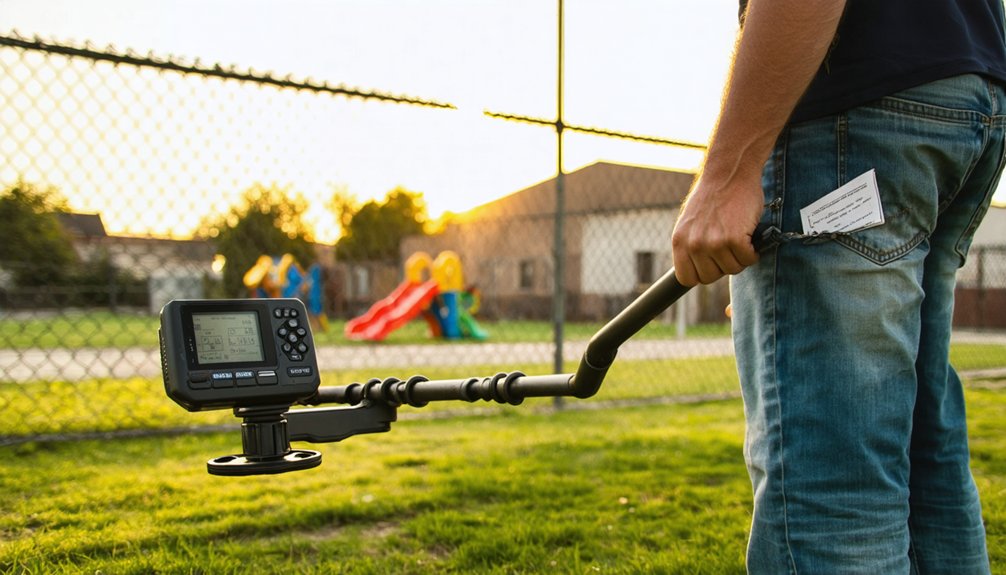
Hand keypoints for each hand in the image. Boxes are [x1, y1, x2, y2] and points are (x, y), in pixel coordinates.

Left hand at [671, 171, 763, 286]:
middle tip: (730, 247)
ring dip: (741, 256)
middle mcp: (693, 244)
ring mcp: (712, 243)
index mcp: (679, 242)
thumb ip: (691, 245)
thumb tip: (699, 268)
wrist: (729, 172)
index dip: (702, 274)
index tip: (713, 264)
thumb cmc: (714, 197)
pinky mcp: (733, 238)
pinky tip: (750, 235)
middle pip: (710, 278)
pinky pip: (748, 259)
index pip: (686, 278)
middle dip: (723, 265)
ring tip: (740, 236)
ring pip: (732, 269)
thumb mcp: (691, 223)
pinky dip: (754, 251)